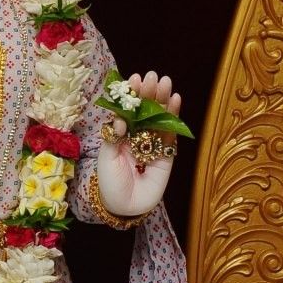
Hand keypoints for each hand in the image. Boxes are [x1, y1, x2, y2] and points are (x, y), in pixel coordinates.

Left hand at [96, 71, 181, 217]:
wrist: (123, 205)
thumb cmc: (110, 181)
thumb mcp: (106, 157)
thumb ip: (114, 137)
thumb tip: (121, 117)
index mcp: (121, 132)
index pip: (128, 108)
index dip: (132, 94)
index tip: (135, 78)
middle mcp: (137, 135)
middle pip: (145, 110)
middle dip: (150, 93)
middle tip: (154, 76)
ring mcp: (152, 143)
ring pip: (159, 118)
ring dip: (163, 100)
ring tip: (167, 83)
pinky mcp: (166, 153)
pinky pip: (170, 133)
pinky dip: (174, 117)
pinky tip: (176, 100)